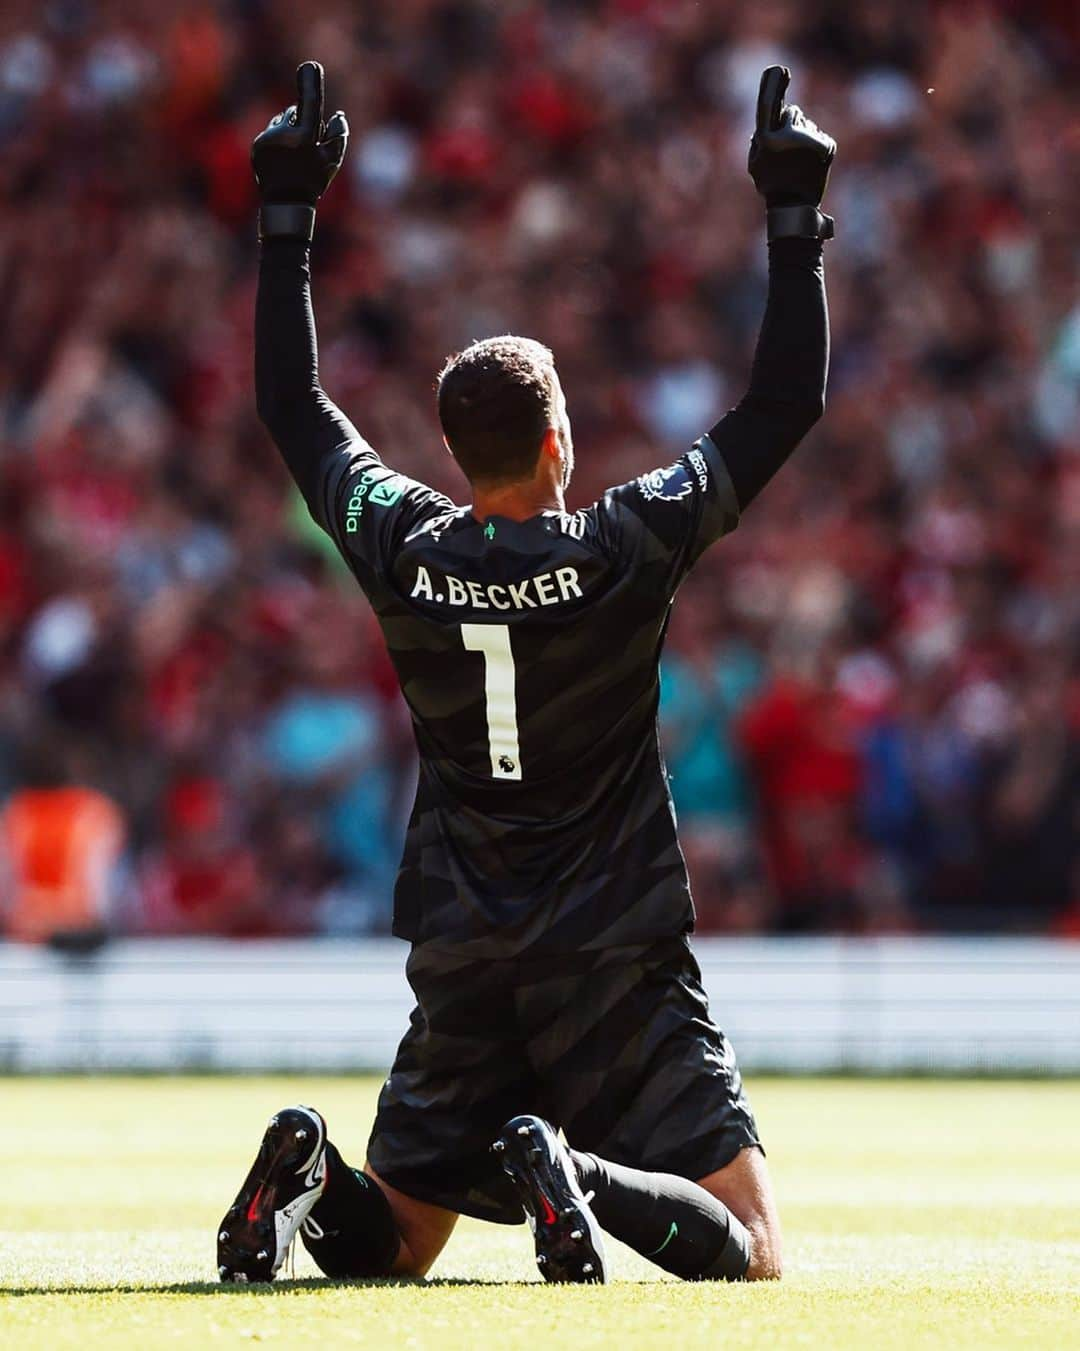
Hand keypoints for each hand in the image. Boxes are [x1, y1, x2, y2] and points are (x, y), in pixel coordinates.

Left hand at [251, 61, 348, 205]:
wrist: (285, 203)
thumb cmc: (313, 182)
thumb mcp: (331, 163)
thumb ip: (337, 137)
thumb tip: (337, 114)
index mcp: (304, 138)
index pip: (309, 103)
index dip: (311, 83)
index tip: (311, 65)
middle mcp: (283, 135)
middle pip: (295, 113)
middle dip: (302, 120)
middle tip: (309, 144)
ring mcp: (268, 140)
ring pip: (281, 122)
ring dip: (289, 130)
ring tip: (294, 156)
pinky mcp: (257, 145)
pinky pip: (270, 134)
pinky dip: (277, 141)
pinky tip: (282, 161)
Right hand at [748, 66, 834, 208]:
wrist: (794, 207)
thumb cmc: (771, 185)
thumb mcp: (756, 164)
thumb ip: (759, 140)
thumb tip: (766, 123)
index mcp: (767, 139)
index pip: (768, 105)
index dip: (772, 85)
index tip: (780, 69)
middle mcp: (789, 136)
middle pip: (792, 113)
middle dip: (790, 122)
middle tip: (788, 149)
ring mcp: (809, 141)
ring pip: (808, 126)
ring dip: (804, 137)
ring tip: (800, 163)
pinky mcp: (826, 146)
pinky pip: (820, 137)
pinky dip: (818, 148)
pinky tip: (812, 165)